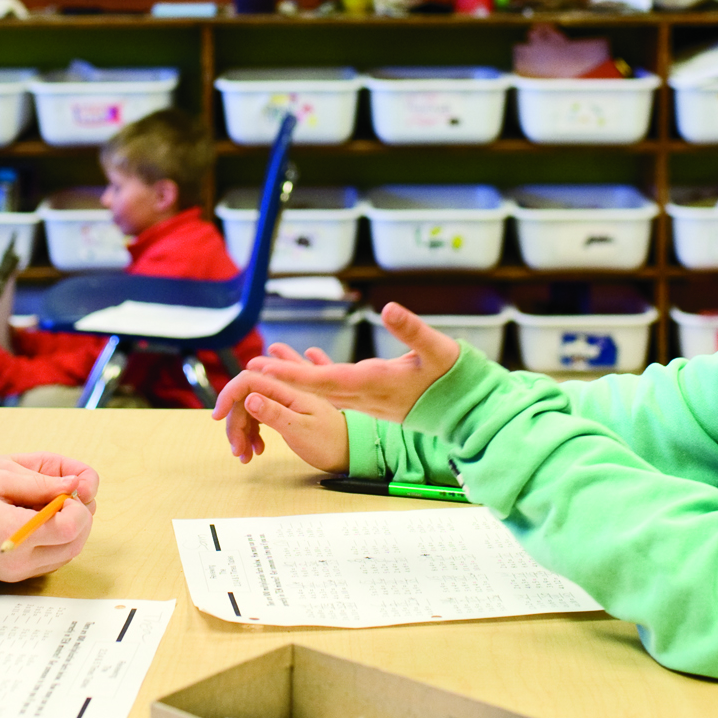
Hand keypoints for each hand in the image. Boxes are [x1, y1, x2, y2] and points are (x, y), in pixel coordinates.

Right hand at [0, 453, 97, 581]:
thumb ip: (40, 483)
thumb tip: (73, 483)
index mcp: (15, 532)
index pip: (70, 527)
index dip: (78, 508)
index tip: (67, 493)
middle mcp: (19, 558)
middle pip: (74, 545)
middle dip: (81, 521)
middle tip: (68, 500)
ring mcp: (17, 571)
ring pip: (66, 556)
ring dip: (72, 534)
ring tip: (57, 510)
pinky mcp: (14, 576)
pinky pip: (50, 563)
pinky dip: (58, 545)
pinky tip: (47, 525)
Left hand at [214, 305, 460, 428]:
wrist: (466, 411)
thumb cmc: (454, 378)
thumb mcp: (438, 349)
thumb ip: (414, 329)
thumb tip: (389, 307)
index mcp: (375, 382)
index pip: (325, 379)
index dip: (294, 373)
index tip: (267, 368)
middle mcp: (365, 395)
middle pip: (315, 388)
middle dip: (283, 378)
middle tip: (250, 368)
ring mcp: (367, 401)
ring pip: (322, 392)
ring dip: (294, 381)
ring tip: (268, 369)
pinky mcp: (372, 400)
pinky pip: (335, 392)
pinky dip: (314, 382)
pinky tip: (304, 371)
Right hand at [215, 368, 348, 469]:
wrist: (349, 451)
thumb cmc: (330, 442)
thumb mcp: (301, 430)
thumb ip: (275, 413)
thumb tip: (249, 398)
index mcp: (288, 391)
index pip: (248, 381)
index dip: (228, 395)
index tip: (217, 417)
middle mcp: (284, 392)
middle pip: (244, 398)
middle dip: (235, 424)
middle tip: (237, 450)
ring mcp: (283, 401)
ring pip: (249, 409)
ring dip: (241, 432)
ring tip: (246, 456)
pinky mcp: (283, 412)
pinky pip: (258, 417)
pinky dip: (252, 434)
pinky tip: (257, 450)